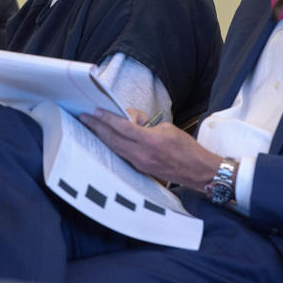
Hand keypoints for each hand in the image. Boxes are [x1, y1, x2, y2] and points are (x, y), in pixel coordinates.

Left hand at [79, 109, 221, 189]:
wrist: (198, 171)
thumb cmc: (187, 147)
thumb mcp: (168, 128)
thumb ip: (147, 125)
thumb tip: (132, 123)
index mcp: (150, 141)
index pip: (123, 127)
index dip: (107, 119)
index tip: (95, 111)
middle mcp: (142, 154)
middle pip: (113, 139)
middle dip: (97, 127)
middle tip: (84, 117)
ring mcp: (140, 164)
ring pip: (115, 148)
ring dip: (102, 136)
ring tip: (91, 126)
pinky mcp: (140, 169)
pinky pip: (122, 154)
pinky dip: (113, 145)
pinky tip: (106, 138)